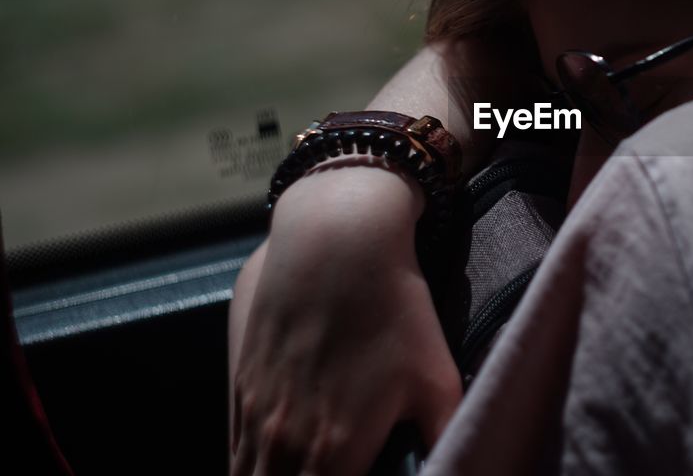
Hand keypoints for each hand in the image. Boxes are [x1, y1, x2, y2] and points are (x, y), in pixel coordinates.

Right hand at [229, 163, 461, 475]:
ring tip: (306, 473)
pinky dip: (252, 465)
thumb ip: (445, 438)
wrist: (334, 240)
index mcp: (333, 455)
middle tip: (337, 474)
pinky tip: (274, 464)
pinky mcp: (240, 383)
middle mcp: (283, 443)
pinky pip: (235, 449)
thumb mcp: (438, 380)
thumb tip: (456, 468)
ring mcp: (254, 414)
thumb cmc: (391, 308)